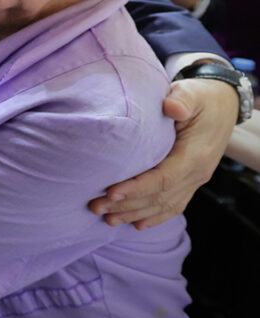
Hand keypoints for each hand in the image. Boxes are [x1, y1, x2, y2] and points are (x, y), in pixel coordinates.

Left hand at [88, 76, 236, 228]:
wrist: (222, 106)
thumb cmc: (201, 98)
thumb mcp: (192, 93)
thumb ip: (182, 100)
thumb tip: (171, 107)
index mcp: (195, 154)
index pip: (165, 178)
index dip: (138, 188)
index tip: (111, 192)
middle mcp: (197, 173)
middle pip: (160, 196)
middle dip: (127, 205)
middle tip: (96, 207)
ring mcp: (195, 180)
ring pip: (164, 205)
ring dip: (135, 214)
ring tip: (107, 219)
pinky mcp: (190, 181)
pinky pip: (174, 204)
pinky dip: (154, 216)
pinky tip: (135, 224)